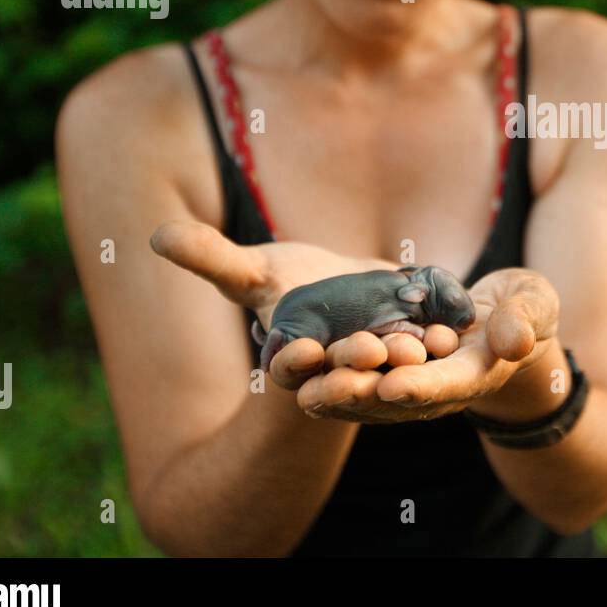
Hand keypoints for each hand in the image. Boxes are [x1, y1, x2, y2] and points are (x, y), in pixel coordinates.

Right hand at [148, 220, 461, 387]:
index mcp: (292, 357)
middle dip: (356, 359)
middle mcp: (337, 371)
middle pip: (345, 369)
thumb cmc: (289, 281)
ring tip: (416, 343)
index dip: (292, 359)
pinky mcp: (415, 347)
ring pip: (390, 364)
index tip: (300, 348)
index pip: (289, 366)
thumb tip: (156, 235)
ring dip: (403, 355)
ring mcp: (377, 363)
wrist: (347, 288)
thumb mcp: (251, 271)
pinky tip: (450, 327)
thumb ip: (211, 258)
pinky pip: (427, 345)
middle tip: (370, 346)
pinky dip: (437, 337)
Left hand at [289, 266, 562, 424]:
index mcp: (476, 372)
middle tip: (326, 390)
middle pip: (397, 399)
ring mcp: (413, 385)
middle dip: (362, 395)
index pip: (447, 384)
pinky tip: (296, 375)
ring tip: (302, 388)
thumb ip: (526, 317)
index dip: (421, 386)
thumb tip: (515, 340)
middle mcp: (439, 388)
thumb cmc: (523, 308)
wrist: (506, 322)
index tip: (392, 385)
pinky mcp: (391, 373)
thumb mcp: (535, 304)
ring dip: (336, 394)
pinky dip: (329, 381)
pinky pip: (357, 383)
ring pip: (369, 397)